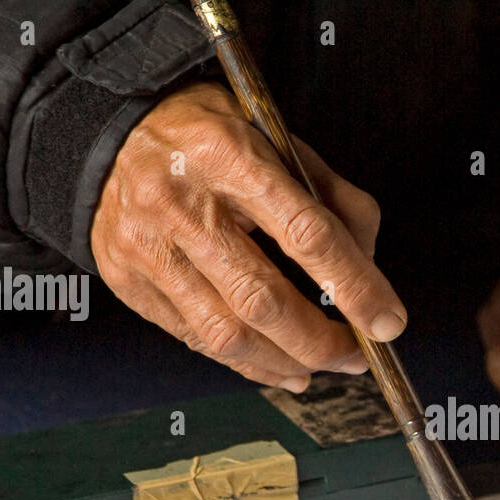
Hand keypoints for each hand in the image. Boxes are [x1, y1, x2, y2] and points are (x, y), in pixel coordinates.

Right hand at [91, 81, 406, 389]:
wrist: (111, 132)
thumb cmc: (207, 135)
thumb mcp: (275, 137)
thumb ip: (331, 196)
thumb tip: (368, 267)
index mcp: (228, 156)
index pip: (305, 234)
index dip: (355, 286)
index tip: (388, 321)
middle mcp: (181, 204)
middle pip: (262, 299)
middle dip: (320, 341)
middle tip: (356, 355)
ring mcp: (148, 247)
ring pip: (226, 332)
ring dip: (285, 361)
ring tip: (320, 367)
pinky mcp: (129, 281)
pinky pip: (196, 338)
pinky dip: (246, 363)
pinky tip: (279, 367)